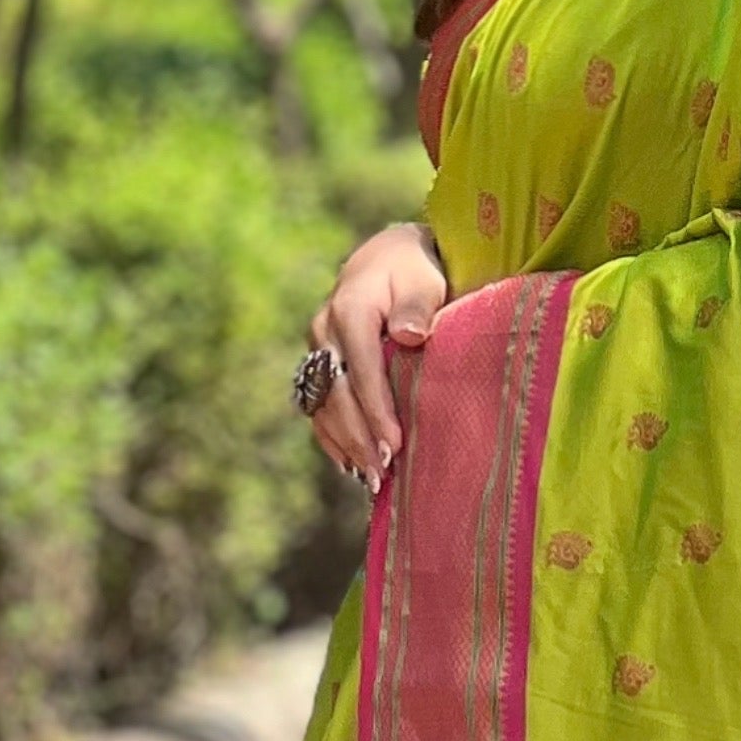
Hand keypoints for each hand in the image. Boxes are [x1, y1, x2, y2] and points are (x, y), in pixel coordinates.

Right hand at [307, 220, 448, 485]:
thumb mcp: (423, 280)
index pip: (361, 368)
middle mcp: (324, 330)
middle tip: (383, 474)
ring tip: (372, 480)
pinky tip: (351, 465)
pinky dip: (332, 437)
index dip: (376, 410)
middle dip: (359, 437)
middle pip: (337, 394)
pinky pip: (317, 407)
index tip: (395, 445)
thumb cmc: (414, 272)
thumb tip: (409, 336)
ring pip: (323, 405)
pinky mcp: (316, 364)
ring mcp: (316, 349)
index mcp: (350, 308)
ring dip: (345, 444)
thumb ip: (417, 306)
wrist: (385, 260)